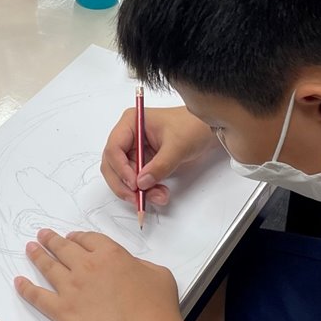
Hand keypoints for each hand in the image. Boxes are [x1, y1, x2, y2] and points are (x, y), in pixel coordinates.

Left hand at [15, 228, 182, 320]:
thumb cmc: (159, 312)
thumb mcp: (159, 275)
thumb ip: (140, 264)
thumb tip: (130, 266)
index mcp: (111, 254)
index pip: (89, 239)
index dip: (79, 237)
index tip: (73, 237)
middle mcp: (87, 267)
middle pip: (64, 248)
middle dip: (52, 240)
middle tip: (42, 235)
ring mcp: (72, 289)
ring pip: (48, 267)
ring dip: (37, 255)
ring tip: (30, 248)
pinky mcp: (62, 312)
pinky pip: (37, 297)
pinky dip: (25, 288)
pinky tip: (19, 282)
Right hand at [101, 105, 215, 209]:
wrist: (207, 129)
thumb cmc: (192, 126)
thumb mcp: (177, 146)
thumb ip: (160, 165)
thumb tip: (142, 183)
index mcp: (131, 122)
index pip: (113, 148)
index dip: (120, 168)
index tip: (134, 184)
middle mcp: (128, 136)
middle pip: (112, 165)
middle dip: (124, 184)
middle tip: (136, 198)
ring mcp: (135, 150)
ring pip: (124, 176)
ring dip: (137, 191)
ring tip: (158, 196)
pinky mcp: (143, 161)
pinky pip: (137, 180)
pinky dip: (145, 191)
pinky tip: (159, 194)